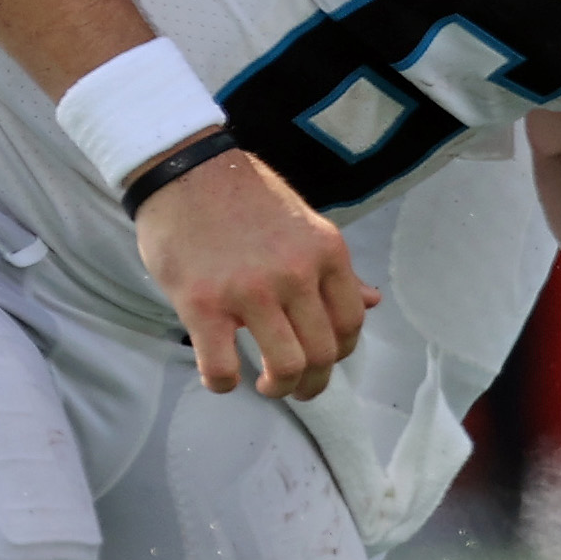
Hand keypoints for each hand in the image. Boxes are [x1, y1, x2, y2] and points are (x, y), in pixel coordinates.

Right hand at [134, 152, 376, 399]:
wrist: (187, 171)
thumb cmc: (247, 200)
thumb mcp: (305, 227)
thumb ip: (336, 271)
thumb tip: (373, 303)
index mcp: (327, 253)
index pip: (351, 323)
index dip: (340, 353)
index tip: (321, 360)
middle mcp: (296, 274)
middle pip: (323, 353)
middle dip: (312, 383)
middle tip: (296, 388)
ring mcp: (251, 291)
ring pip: (284, 366)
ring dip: (277, 388)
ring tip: (265, 385)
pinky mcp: (202, 304)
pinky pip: (222, 367)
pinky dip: (224, 384)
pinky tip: (221, 378)